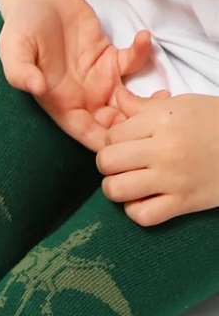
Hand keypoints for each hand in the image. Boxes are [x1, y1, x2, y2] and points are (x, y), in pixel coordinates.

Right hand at [0, 0, 164, 151]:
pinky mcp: (110, 58)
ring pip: (128, 102)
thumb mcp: (13, 49)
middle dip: (134, 128)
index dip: (106, 142)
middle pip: (113, 125)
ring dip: (147, 102)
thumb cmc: (22, 27)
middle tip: (155, 120)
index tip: (126, 142)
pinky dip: (143, 54)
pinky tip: (143, 38)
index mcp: (60, 105)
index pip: (87, 134)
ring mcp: (98, 79)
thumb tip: (34, 88)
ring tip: (165, 93)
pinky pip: (132, 64)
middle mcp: (82, 98)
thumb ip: (20, 71)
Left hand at [97, 86, 218, 225]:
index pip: (112, 135)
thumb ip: (145, 106)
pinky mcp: (184, 203)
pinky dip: (136, 212)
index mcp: (163, 120)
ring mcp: (173, 178)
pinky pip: (142, 216)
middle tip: (123, 165)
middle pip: (107, 162)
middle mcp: (165, 149)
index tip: (127, 144)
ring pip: (116, 190)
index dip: (113, 141)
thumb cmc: (216, 122)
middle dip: (109, 165)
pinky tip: (144, 201)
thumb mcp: (183, 105)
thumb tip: (116, 98)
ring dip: (117, 189)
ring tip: (130, 184)